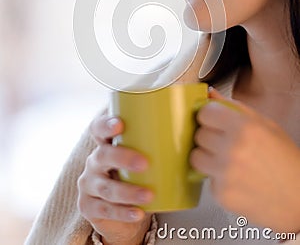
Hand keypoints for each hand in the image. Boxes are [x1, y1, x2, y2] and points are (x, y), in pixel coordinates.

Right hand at [77, 113, 153, 244]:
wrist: (122, 210)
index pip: (97, 128)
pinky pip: (106, 210)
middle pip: (102, 155)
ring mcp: (89, 185)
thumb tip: (192, 126)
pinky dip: (123, 213)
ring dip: (128, 192)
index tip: (120, 124)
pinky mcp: (90, 207)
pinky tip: (138, 213)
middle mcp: (94, 161)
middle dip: (123, 158)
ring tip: (149, 195)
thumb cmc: (137, 174)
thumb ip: (159, 141)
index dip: (105, 124)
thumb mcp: (143, 155)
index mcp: (105, 143)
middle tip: (145, 163)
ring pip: (106, 187)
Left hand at [190, 88, 299, 232]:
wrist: (299, 199)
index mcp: (244, 127)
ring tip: (227, 160)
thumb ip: (234, 107)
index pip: (204, 113)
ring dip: (207, 157)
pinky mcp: (222, 194)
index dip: (210, 116)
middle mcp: (233, 149)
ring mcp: (226, 173)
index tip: (215, 120)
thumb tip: (210, 94)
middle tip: (226, 143)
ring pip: (196, 157)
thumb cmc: (286, 161)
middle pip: (199, 134)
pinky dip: (217, 178)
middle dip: (210, 137)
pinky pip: (207, 179)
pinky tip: (236, 178)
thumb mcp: (266, 125)